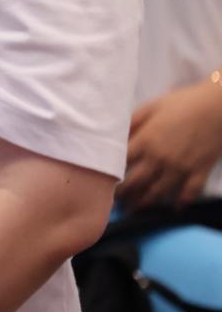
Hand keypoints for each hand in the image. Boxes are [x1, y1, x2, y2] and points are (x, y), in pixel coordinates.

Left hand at [120, 81, 221, 210]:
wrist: (218, 107)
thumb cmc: (182, 103)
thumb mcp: (151, 107)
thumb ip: (131, 122)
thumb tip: (114, 135)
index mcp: (146, 140)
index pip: (120, 163)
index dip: (109, 174)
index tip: (101, 182)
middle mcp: (161, 158)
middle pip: (137, 182)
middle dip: (124, 194)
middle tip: (115, 203)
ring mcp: (181, 167)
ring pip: (159, 191)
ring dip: (146, 202)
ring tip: (135, 209)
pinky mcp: (200, 171)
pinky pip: (189, 192)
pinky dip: (181, 202)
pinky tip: (174, 209)